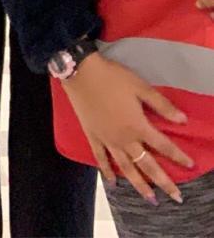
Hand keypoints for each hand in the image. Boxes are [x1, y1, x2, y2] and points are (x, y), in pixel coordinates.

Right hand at [64, 52, 191, 203]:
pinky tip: (112, 182)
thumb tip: (182, 120)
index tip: (190, 165)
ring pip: (126, 168)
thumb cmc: (113, 78)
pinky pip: (101, 159)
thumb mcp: (140, 86)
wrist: (81, 73)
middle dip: (163, 181)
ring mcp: (107, 141)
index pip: (163, 145)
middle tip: (176, 197)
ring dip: (139, 185)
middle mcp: (124, 139)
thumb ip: (161, 105)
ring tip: (150, 199)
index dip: (178, 155)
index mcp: (137, 126)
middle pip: (147, 164)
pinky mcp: (93, 137)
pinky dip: (107, 172)